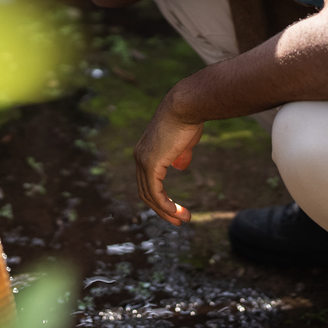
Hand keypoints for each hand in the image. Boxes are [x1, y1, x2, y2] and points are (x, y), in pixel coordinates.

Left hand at [133, 99, 202, 225]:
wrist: (185, 106)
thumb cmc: (188, 119)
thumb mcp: (184, 141)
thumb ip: (180, 154)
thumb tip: (180, 166)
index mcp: (145, 151)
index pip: (147, 181)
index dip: (160, 197)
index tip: (175, 209)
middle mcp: (139, 157)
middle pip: (145, 191)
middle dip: (162, 209)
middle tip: (178, 221)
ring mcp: (143, 161)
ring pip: (150, 195)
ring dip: (166, 211)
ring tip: (183, 220)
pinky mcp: (150, 164)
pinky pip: (155, 192)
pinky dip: (165, 205)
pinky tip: (177, 212)